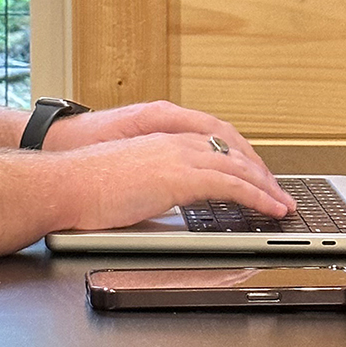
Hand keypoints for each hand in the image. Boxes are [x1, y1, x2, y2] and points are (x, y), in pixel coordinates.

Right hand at [42, 101, 293, 215]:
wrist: (63, 184)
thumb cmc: (83, 187)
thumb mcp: (127, 178)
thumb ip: (152, 182)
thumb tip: (166, 200)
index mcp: (159, 139)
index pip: (212, 142)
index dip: (239, 159)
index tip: (254, 176)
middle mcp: (172, 141)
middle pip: (231, 148)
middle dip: (259, 170)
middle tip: (278, 191)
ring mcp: (176, 155)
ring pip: (237, 163)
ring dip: (265, 184)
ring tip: (282, 202)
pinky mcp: (178, 176)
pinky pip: (230, 183)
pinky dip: (256, 195)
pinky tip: (269, 207)